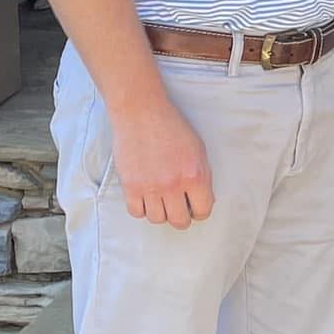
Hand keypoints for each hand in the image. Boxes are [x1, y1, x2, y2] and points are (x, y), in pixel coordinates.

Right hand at [110, 97, 214, 228]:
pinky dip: (141, 208)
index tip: (194, 208)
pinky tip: (145, 196)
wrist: (141, 112)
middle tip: (178, 207)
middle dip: (181, 216)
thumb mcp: (197, 149)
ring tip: (160, 199)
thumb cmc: (170, 126)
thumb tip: (203, 200)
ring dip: (160, 212)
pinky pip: (136, 212)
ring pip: (157, 219)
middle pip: (179, 221)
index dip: (199, 211)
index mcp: (194, 175)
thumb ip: (202, 176)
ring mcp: (150, 187)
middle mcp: (173, 185)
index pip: (202, 211)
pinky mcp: (130, 186)